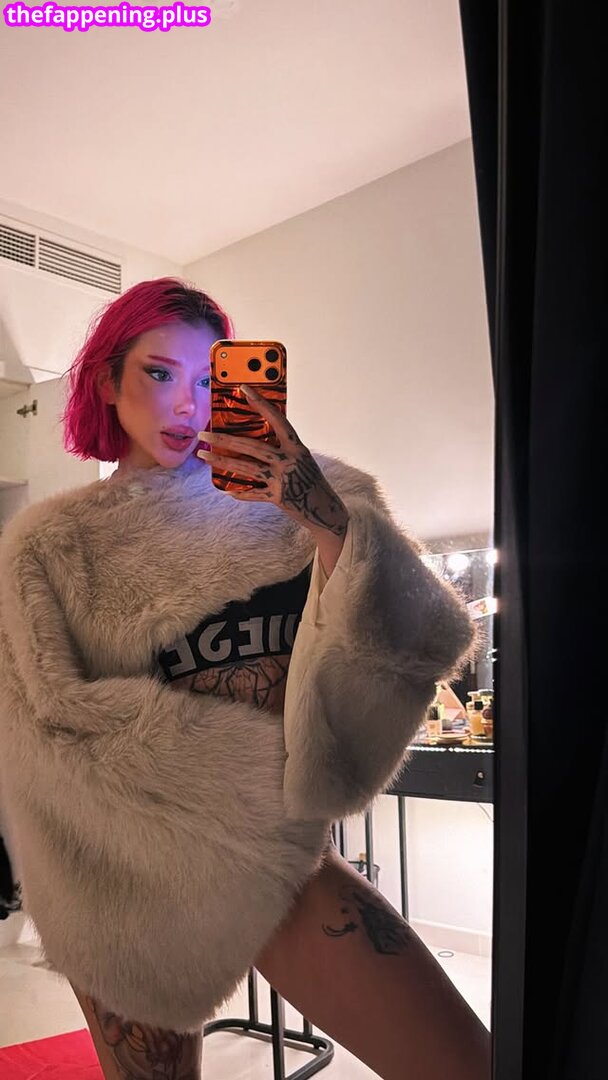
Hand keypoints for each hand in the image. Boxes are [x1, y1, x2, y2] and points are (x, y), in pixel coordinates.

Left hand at [196, 385, 348, 538]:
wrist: (325, 510)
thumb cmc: (310, 481)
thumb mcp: (301, 459)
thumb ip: (282, 449)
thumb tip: (252, 441)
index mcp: (297, 447)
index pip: (277, 419)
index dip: (261, 403)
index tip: (243, 389)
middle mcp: (289, 460)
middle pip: (251, 446)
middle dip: (224, 440)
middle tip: (203, 434)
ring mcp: (283, 479)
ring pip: (245, 467)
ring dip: (221, 461)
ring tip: (203, 454)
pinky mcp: (278, 497)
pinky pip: (253, 493)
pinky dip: (239, 492)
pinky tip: (226, 490)